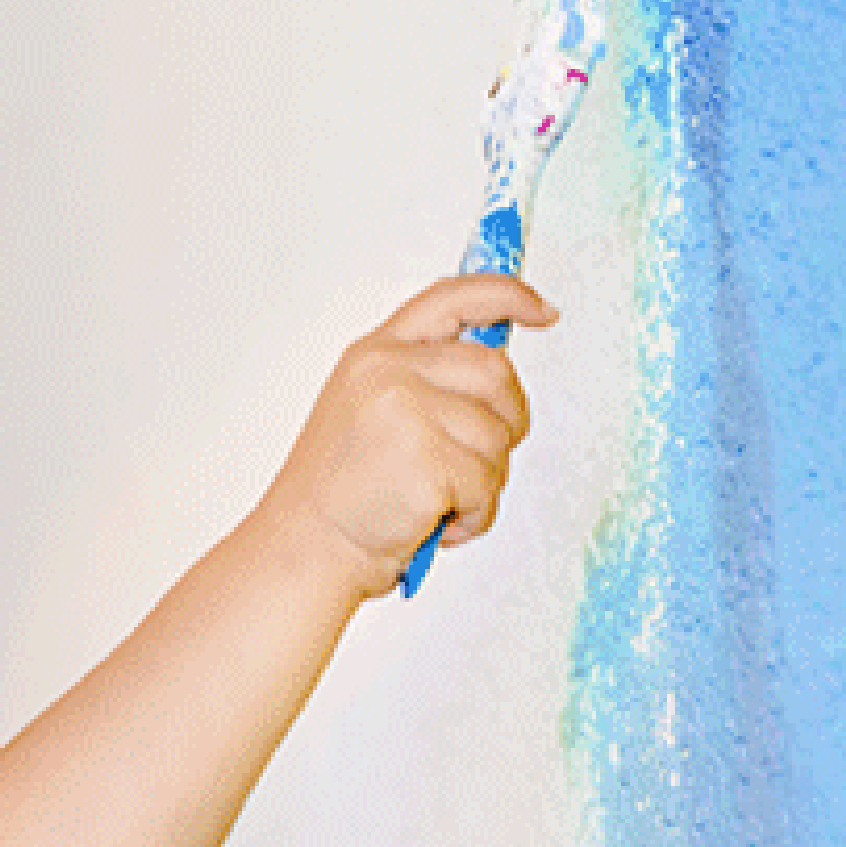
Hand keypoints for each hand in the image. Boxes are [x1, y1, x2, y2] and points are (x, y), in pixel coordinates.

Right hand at [263, 274, 551, 600]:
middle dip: (508, 420)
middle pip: (496, 372)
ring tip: (440, 502)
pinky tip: (437, 523)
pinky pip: (488, 484)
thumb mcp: (367, 413)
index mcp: (374, 354)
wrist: (304, 550)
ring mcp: (406, 412)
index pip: (453, 298)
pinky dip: (476, 515)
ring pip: (498, 435)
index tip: (541, 311)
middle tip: (480, 459)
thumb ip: (421, 381)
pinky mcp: (427, 460)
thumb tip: (493, 377)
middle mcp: (388, 372)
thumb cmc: (338, 496)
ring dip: (486, 480)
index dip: (508, 296)